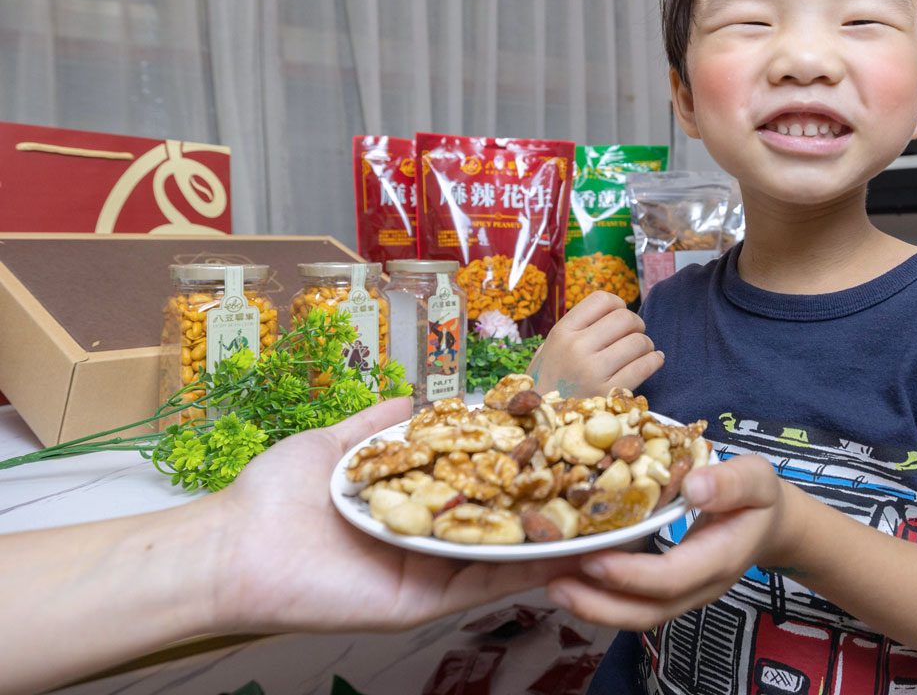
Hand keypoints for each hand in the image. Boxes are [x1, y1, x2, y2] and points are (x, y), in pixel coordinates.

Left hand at [208, 396, 580, 633]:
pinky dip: (526, 568)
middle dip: (549, 501)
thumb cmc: (274, 494)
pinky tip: (565, 548)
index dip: (517, 463)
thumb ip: (381, 424)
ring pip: (503, 552)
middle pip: (500, 517)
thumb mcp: (336, 443)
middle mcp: (427, 536)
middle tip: (601, 481)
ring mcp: (429, 570)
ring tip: (604, 514)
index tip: (557, 441)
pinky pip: (482, 582)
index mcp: (411, 501)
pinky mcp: (423, 599)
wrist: (234, 546)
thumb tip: (415, 396)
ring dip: (552, 536)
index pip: (476, 479)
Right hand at [526, 290, 663, 397]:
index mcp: (561, 332)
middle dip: (636, 325)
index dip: (618, 305)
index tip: (619, 316)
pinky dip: (655, 360)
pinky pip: (644, 366)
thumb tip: (614, 310)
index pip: (602, 300)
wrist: (543, 419)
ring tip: (641, 351)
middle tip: (634, 335)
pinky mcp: (609, 393)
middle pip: (625, 318)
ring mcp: (593, 371)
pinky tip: (654, 360)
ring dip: (646, 345)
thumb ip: (575, 329)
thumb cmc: (550, 381)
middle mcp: (576, 348)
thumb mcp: (549, 348)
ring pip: (638, 341)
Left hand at [544, 454, 787, 629]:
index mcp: (720, 558)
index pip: (672, 578)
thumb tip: (693, 486)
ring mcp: (684, 593)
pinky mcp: (669, 590)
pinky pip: (634, 602)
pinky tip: (570, 577)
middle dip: (600, 605)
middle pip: (648, 611)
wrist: (771, 525)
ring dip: (594, 607)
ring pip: (638, 614)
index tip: (592, 559)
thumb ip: (731, 482)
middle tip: (555, 586)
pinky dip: (601, 597)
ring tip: (552, 586)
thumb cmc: (760, 497)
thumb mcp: (757, 478)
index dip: (631, 575)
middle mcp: (699, 586)